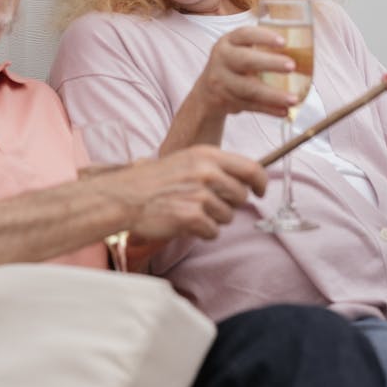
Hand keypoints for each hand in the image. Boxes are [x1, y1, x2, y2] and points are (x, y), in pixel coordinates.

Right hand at [94, 144, 265, 241]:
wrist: (125, 196)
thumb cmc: (154, 180)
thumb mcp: (186, 160)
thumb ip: (214, 167)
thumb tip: (244, 180)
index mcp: (207, 155)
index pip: (251, 168)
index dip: (260, 182)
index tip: (260, 191)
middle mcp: (206, 172)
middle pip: (241, 196)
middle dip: (230, 204)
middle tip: (207, 204)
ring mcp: (200, 195)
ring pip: (228, 216)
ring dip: (213, 219)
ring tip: (189, 210)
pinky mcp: (192, 217)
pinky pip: (213, 232)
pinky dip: (201, 231)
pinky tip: (183, 221)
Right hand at [194, 25, 297, 118]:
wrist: (207, 91)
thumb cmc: (234, 64)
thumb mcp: (239, 49)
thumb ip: (261, 47)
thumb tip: (302, 48)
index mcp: (228, 42)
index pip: (245, 34)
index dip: (264, 37)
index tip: (283, 42)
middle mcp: (222, 59)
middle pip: (245, 60)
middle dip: (270, 63)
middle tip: (292, 66)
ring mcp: (222, 82)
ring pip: (248, 89)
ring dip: (273, 95)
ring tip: (294, 99)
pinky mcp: (226, 101)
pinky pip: (250, 106)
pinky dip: (269, 109)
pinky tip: (284, 111)